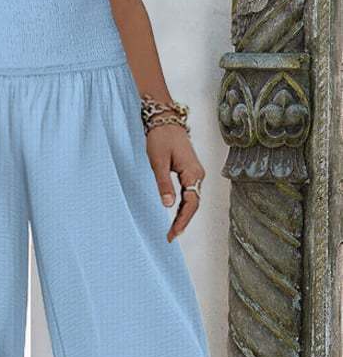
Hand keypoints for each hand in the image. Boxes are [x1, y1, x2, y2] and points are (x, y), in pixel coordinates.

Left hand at [146, 124, 204, 242]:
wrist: (164, 119)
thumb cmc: (160, 137)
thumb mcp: (158, 162)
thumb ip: (163, 184)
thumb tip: (168, 205)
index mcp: (193, 172)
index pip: (191, 203)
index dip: (182, 220)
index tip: (173, 233)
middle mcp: (198, 174)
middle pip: (194, 204)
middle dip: (183, 221)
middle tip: (170, 236)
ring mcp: (195, 173)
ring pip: (192, 200)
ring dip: (183, 215)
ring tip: (173, 230)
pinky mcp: (189, 171)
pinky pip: (189, 193)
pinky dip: (183, 206)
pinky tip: (176, 215)